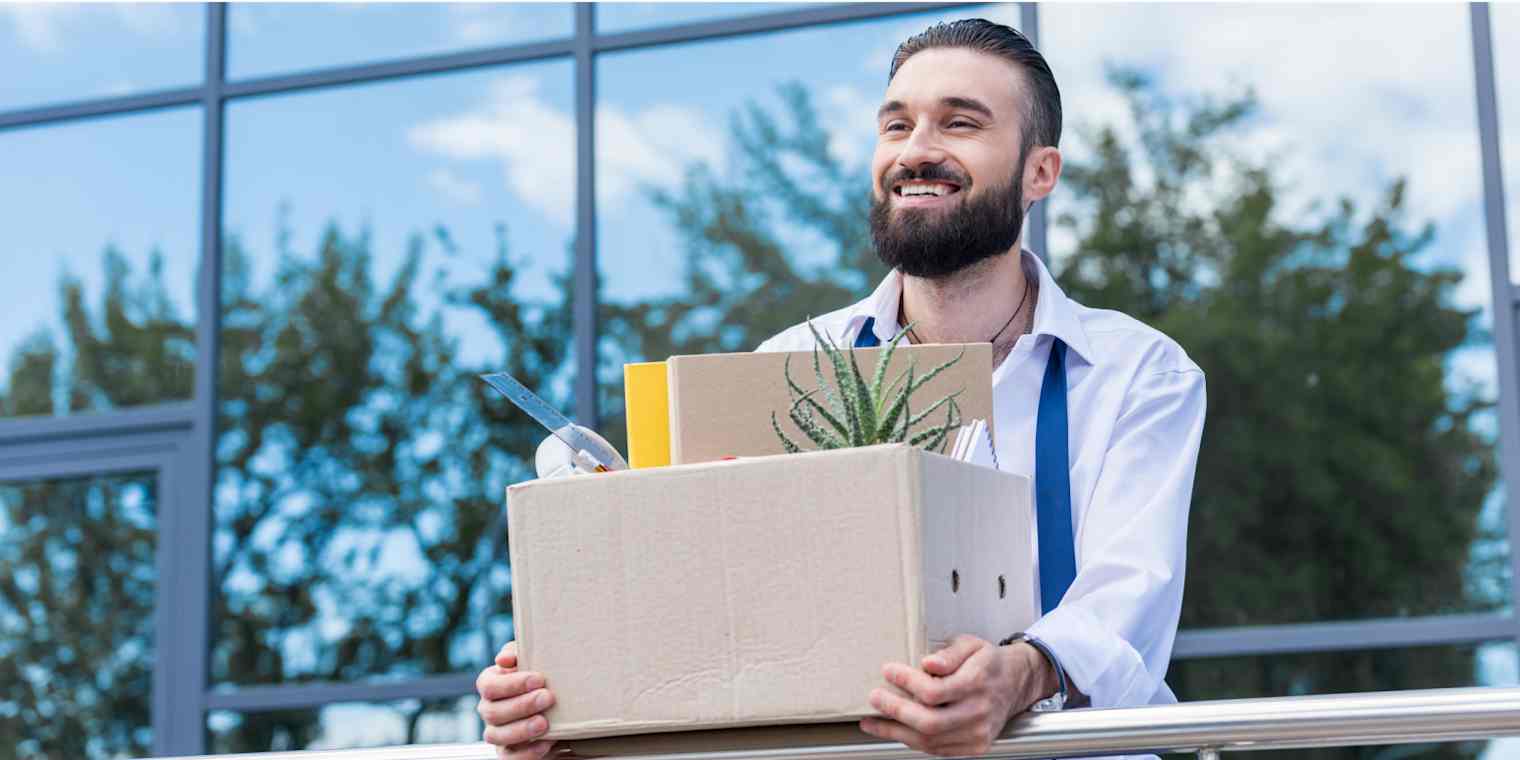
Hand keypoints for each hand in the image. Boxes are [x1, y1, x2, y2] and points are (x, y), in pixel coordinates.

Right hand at [477, 641, 557, 758]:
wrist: (563, 708)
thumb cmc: (544, 678)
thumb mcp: (534, 660)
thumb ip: (518, 653)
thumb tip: (503, 659)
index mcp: (491, 685)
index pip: (489, 686)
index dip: (512, 684)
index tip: (539, 679)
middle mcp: (489, 710)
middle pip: (492, 712)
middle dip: (521, 705)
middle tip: (548, 698)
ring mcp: (497, 734)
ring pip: (496, 736)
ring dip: (522, 729)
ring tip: (545, 723)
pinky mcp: (509, 754)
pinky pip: (509, 758)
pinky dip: (527, 752)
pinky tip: (546, 743)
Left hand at [859, 634, 1057, 756]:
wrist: (1016, 683)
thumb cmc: (988, 662)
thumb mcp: (971, 644)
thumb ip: (949, 653)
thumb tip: (928, 664)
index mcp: (978, 682)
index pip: (934, 691)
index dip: (906, 682)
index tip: (888, 671)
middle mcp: (979, 712)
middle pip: (929, 722)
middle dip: (895, 711)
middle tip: (875, 698)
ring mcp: (978, 733)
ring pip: (930, 741)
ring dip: (896, 732)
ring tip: (873, 722)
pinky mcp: (975, 746)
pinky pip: (938, 749)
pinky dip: (912, 740)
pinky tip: (896, 730)